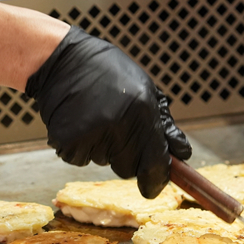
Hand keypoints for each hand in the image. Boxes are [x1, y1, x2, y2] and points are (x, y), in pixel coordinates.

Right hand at [25, 26, 191, 197]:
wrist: (61, 60)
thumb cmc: (106, 71)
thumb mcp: (145, 88)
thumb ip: (164, 124)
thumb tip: (181, 153)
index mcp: (143, 111)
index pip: (156, 164)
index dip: (156, 179)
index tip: (153, 184)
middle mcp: (119, 125)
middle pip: (128, 168)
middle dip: (125, 155)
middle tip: (115, 126)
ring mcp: (92, 135)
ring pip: (104, 162)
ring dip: (101, 147)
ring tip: (94, 115)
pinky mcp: (68, 142)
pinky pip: (80, 158)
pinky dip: (79, 146)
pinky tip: (78, 121)